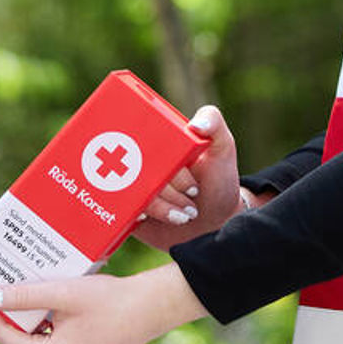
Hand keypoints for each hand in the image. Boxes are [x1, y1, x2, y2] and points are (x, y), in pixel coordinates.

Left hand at [0, 264, 208, 343]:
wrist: (155, 306)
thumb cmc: (111, 301)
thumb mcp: (62, 293)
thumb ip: (24, 296)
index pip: (8, 339)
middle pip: (25, 337)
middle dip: (15, 310)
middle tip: (7, 282)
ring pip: (43, 333)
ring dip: (34, 310)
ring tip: (28, 283)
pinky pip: (60, 331)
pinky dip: (52, 313)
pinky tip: (54, 291)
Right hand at [132, 105, 241, 250]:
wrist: (213, 220)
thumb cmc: (218, 179)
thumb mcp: (222, 147)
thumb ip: (214, 123)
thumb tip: (196, 125)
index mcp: (158, 142)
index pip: (151, 144)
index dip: (171, 166)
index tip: (192, 183)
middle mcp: (142, 161)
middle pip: (140, 169)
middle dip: (168, 189)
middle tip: (193, 196)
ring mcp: (134, 185)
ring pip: (132, 192)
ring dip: (159, 206)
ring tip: (185, 215)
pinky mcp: (129, 208)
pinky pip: (120, 209)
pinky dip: (132, 214)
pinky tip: (146, 219)